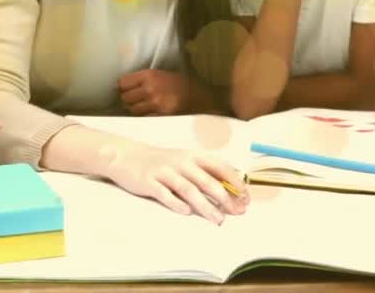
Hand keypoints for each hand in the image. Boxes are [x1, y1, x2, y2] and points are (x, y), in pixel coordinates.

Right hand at [102, 141, 249, 223]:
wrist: (128, 157)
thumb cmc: (164, 162)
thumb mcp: (186, 161)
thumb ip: (206, 173)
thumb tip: (232, 189)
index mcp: (193, 155)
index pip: (220, 166)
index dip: (235, 181)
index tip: (245, 197)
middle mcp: (181, 162)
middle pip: (206, 180)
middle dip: (224, 198)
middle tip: (236, 212)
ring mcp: (164, 172)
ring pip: (188, 189)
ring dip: (205, 206)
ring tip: (217, 219)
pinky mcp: (149, 182)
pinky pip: (164, 194)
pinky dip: (176, 203)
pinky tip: (186, 212)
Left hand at [119, 70, 195, 114]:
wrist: (200, 97)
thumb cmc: (181, 84)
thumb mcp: (162, 74)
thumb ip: (145, 79)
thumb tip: (125, 86)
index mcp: (150, 75)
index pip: (123, 82)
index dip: (123, 86)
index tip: (126, 89)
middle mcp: (150, 88)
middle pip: (125, 97)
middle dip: (128, 99)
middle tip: (134, 100)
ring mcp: (155, 104)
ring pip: (133, 110)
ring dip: (136, 110)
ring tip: (143, 108)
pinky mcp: (160, 116)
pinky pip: (144, 119)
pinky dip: (145, 117)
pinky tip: (150, 114)